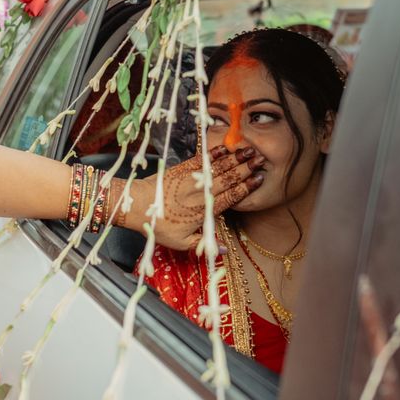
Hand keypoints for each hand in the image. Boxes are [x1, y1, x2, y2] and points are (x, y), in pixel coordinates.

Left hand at [126, 145, 263, 250]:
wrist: (137, 205)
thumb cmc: (158, 225)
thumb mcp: (180, 242)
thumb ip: (203, 244)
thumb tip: (224, 251)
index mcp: (204, 211)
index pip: (231, 197)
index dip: (246, 188)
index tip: (260, 179)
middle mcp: (201, 193)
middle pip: (229, 179)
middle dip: (246, 169)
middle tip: (262, 160)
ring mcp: (192, 179)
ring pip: (218, 167)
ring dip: (235, 158)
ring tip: (250, 151)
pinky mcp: (182, 168)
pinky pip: (202, 159)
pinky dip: (215, 153)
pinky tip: (226, 148)